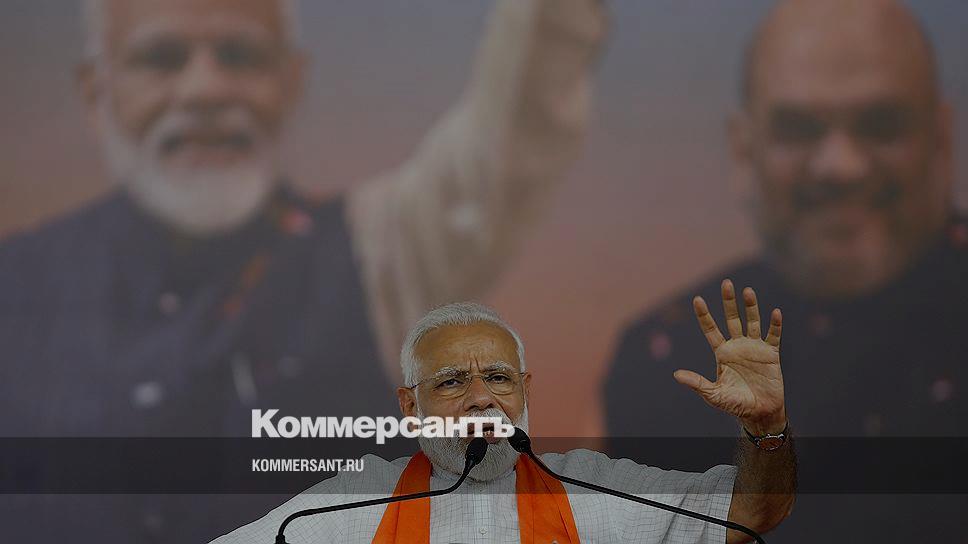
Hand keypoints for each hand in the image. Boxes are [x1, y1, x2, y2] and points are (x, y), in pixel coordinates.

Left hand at [673, 279, 785, 435]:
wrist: (760, 413)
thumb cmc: (735, 404)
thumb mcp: (713, 394)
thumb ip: (697, 384)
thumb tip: (675, 375)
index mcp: (722, 352)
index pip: (710, 329)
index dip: (704, 315)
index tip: (697, 299)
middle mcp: (737, 345)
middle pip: (732, 318)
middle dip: (729, 302)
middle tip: (726, 283)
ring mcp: (754, 347)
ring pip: (752, 322)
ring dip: (751, 307)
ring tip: (748, 291)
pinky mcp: (771, 353)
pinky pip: (773, 336)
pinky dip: (774, 324)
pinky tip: (775, 312)